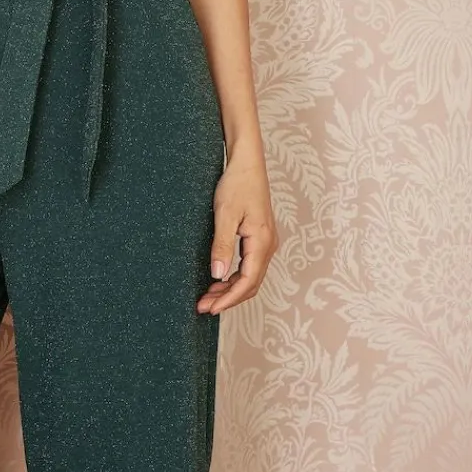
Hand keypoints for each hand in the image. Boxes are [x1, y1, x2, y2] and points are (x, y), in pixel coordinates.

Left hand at [196, 140, 278, 313]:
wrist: (248, 163)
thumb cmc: (237, 184)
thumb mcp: (225, 214)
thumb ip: (222, 245)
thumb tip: (217, 274)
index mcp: (262, 242)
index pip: (247, 282)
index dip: (228, 298)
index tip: (209, 308)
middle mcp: (269, 245)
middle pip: (250, 284)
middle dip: (227, 298)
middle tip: (203, 306)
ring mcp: (266, 242)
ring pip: (250, 276)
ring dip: (230, 289)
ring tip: (207, 296)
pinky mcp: (260, 238)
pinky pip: (250, 266)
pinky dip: (234, 277)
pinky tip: (218, 279)